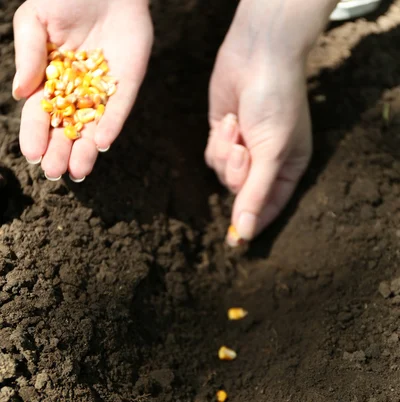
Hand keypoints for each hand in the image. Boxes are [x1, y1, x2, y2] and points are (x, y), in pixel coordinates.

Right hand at [13, 0, 152, 180]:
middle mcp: (76, 91)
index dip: (35, 134)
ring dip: (85, 151)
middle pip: (66, 128)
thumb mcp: (35, 20)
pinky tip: (101, 143)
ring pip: (92, 127)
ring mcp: (102, 91)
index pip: (40, 113)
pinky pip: (118, 110)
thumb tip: (18, 93)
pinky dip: (110, 126)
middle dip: (59, 151)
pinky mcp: (126, 85)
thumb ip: (28, 55)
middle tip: (54, 171)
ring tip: (78, 171)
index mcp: (49, 79)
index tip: (32, 153)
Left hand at [205, 0, 335, 242]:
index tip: (235, 244)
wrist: (257, 55)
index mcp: (289, 169)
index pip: (270, 208)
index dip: (253, 223)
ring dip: (226, 154)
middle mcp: (267, 163)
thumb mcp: (271, 151)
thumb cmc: (275, 102)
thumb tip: (245, 232)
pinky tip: (228, 120)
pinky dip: (217, 142)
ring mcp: (244, 150)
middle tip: (243, 151)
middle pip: (241, 192)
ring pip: (223, 175)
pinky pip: (212, 157)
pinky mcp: (223, 137)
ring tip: (236, 129)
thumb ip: (256, 194)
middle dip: (237, 174)